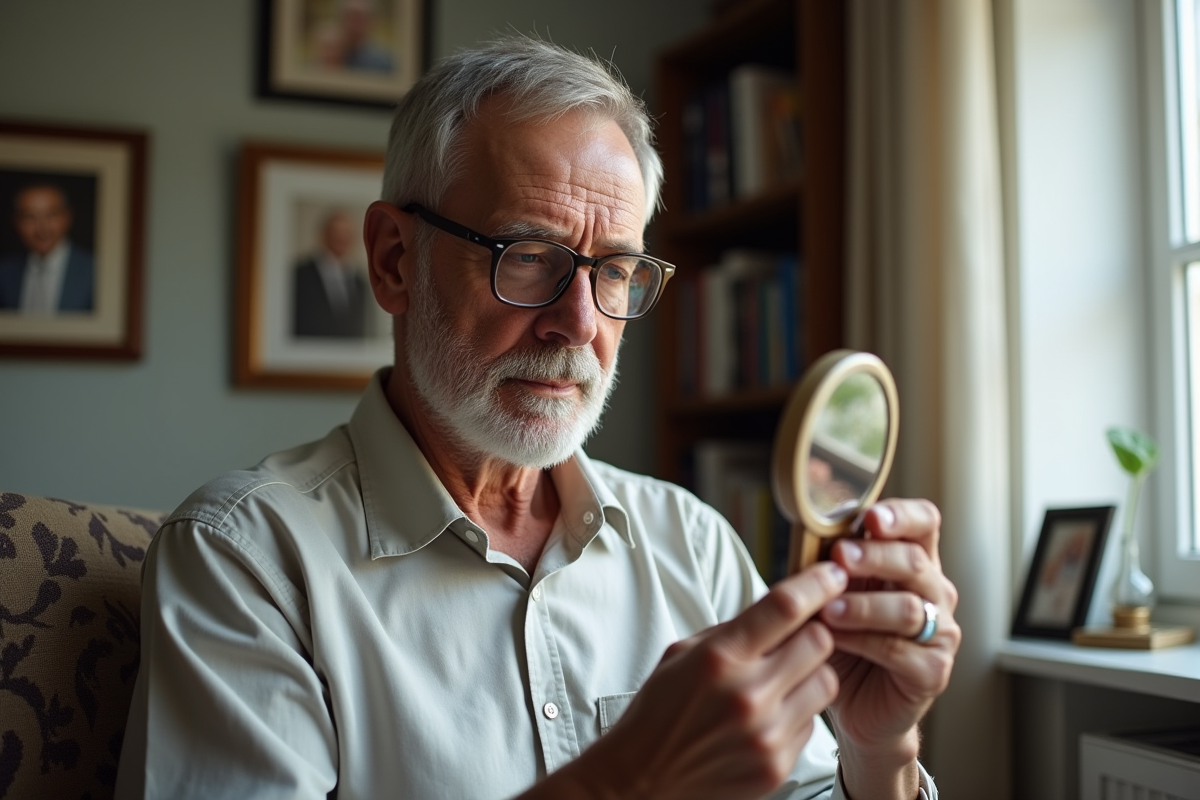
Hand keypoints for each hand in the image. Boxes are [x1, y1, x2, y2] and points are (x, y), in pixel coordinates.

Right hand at [554, 561, 847, 799]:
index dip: (817, 583)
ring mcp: (767, 734)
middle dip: (813, 631)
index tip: (832, 572)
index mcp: (718, 659)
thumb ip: (732, 630)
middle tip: (796, 636)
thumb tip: (780, 606)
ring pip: (826, 682)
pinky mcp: (778, 765)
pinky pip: (813, 723)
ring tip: (781, 679)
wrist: (641, 781)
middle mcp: (748, 695)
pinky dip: (798, 712)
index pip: (785, 607)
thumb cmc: (658, 712)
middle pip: (820, 641)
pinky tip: (768, 715)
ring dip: (811, 673)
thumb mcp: (681, 654)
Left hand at [818, 498, 959, 797]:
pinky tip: (835, 638)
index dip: (902, 515)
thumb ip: (829, 564)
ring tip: (829, 609)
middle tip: (841, 556)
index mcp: (914, 562)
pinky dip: (863, 642)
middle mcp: (935, 592)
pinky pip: (900, 650)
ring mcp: (941, 633)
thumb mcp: (833, 594)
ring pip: (910, 608)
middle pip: (915, 561)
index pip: (924, 523)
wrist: (853, 702)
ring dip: (864, 605)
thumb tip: (807, 531)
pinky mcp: (933, 671)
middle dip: (875, 556)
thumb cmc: (843, 638)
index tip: (870, 516)